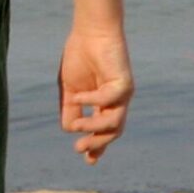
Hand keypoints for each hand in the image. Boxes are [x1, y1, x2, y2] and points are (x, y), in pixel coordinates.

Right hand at [58, 25, 132, 163]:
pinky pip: (109, 100)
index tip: (87, 160)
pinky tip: (77, 96)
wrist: (90, 32)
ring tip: (76, 125)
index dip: (96, 146)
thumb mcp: (70, 89)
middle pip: (113, 131)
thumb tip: (68, 130)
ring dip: (93, 127)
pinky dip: (91, 101)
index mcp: (102, 104)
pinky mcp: (125, 83)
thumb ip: (70, 109)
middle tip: (79, 149)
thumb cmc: (80, 57)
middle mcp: (116, 102)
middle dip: (97, 143)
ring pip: (115, 122)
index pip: (103, 131)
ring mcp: (122, 94)